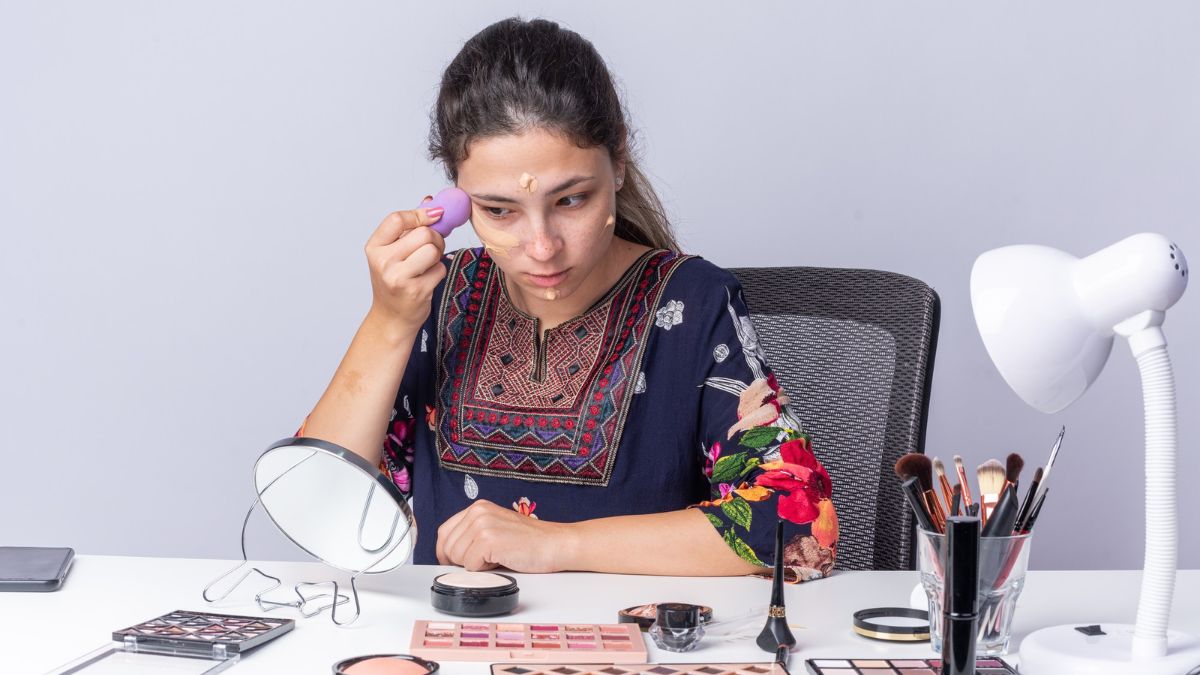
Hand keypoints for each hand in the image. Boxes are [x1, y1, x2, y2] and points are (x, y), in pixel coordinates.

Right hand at [364, 199, 447, 333]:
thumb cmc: (395, 280)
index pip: (397, 219)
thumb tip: (430, 201)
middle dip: (435, 237)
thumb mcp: (394, 252)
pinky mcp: (416, 291)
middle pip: (423, 233)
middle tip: (431, 246)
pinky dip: (439, 272)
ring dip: (437, 254)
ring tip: (428, 263)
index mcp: (374, 248)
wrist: (392, 317)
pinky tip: (427, 279)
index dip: (420, 214)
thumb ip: (410, 227)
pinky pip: (440, 269)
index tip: (434, 214)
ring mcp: (399, 278)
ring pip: (433, 250)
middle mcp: (383, 262)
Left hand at [436, 500, 575, 571]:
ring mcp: (482, 524)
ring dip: (474, 565)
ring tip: (497, 557)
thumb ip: (472, 536)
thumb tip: (448, 556)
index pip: (443, 533)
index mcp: (478, 508)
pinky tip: (502, 560)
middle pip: (447, 547)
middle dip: (462, 561)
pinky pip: (470, 566)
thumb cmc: (529, 543)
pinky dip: (484, 570)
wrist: (556, 544)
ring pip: (456, 558)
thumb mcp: (495, 530)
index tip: (457, 563)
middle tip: (488, 559)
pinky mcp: (488, 539)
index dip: (447, 552)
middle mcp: (477, 512)